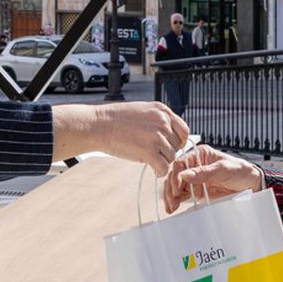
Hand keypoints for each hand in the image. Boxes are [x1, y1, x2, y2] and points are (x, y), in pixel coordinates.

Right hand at [50, 102, 187, 176]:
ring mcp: (156, 136)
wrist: (98, 124)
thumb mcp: (142, 110)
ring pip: (171, 157)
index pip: (184, 130)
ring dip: (162, 161)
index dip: (178, 141)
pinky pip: (163, 167)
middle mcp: (162, 122)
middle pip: (177, 145)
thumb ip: (158, 120)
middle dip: (168, 152)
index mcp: (162, 111)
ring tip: (150, 160)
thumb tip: (169, 134)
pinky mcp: (149, 151)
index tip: (171, 146)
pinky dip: (159, 171)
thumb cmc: (115, 119)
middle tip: (156, 155)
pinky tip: (152, 169)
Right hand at [162, 145, 261, 212]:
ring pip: (177, 185)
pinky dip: (177, 200)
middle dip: (171, 188)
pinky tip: (173, 206)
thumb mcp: (223, 169)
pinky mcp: (197, 190)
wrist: (250, 185)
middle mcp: (195, 165)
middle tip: (171, 200)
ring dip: (172, 196)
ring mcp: (195, 178)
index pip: (182, 163)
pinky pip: (183, 194)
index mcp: (200, 154)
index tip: (176, 188)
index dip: (176, 175)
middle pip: (176, 175)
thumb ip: (204, 172)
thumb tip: (185, 174)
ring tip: (171, 207)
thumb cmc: (240, 171)